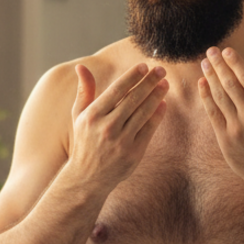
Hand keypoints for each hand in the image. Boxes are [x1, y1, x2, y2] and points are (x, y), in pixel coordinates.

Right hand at [69, 62, 168, 191]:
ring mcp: (121, 141)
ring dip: (157, 96)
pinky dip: (157, 115)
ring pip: (144, 112)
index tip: (143, 66)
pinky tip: (162, 103)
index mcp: (92, 116)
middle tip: (161, 70)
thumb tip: (81, 66)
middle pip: (133, 99)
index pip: (116, 90)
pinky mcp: (133, 152)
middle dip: (149, 82)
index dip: (132, 76)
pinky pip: (149, 129)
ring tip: (165, 84)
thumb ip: (84, 91)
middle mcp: (107, 127)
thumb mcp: (79, 116)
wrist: (87, 177)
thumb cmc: (84, 142)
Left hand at [198, 47, 243, 191]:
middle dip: (219, 65)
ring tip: (205, 63)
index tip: (227, 51)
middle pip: (231, 84)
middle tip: (211, 51)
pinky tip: (202, 84)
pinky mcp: (225, 139)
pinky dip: (206, 97)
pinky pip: (212, 113)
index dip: (236, 62)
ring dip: (210, 77)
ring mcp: (237, 128)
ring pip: (220, 96)